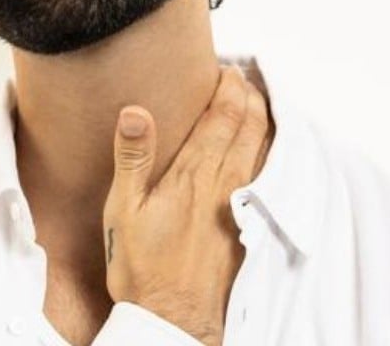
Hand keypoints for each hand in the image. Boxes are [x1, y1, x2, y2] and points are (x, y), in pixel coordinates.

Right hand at [102, 65, 271, 345]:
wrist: (173, 321)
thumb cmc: (143, 266)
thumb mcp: (124, 210)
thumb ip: (133, 157)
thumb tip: (136, 111)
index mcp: (195, 174)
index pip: (223, 116)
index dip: (229, 87)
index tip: (226, 69)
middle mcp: (224, 183)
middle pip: (250, 125)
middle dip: (250, 94)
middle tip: (242, 76)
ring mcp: (239, 205)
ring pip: (261, 147)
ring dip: (262, 117)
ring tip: (255, 99)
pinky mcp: (245, 225)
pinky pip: (263, 174)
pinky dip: (265, 148)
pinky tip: (259, 147)